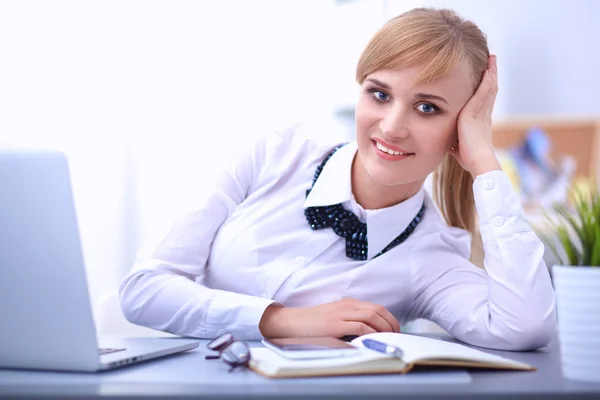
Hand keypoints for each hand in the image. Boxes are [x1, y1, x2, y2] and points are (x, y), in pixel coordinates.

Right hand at [259, 298, 400, 337]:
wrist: (294, 321)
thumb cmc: (314, 323)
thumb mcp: (335, 317)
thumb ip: (351, 321)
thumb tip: (370, 332)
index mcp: (348, 303)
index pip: (376, 307)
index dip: (389, 318)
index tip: (395, 329)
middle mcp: (347, 305)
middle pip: (377, 310)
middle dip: (391, 323)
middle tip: (397, 335)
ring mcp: (341, 314)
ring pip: (372, 316)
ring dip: (384, 328)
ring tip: (389, 337)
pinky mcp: (336, 324)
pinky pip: (359, 326)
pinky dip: (370, 333)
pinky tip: (374, 339)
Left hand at [452, 55, 501, 177]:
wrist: (478, 161)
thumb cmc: (468, 158)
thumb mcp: (458, 146)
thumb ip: (453, 141)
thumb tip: (446, 143)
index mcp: (480, 121)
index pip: (483, 100)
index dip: (485, 89)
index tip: (486, 78)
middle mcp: (484, 114)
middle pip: (489, 89)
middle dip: (490, 75)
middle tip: (492, 61)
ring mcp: (482, 112)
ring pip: (488, 87)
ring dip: (490, 72)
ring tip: (491, 58)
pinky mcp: (476, 112)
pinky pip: (484, 91)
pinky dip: (487, 79)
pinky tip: (488, 68)